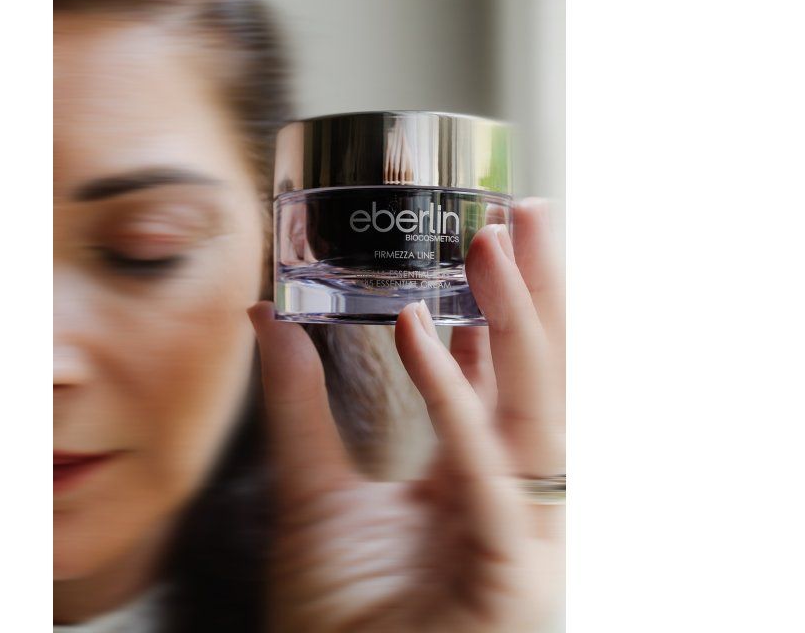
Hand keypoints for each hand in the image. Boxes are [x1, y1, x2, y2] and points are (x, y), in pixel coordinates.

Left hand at [248, 198, 563, 632]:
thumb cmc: (335, 619)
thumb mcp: (309, 490)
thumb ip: (299, 402)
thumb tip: (271, 316)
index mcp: (474, 481)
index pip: (498, 381)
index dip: (497, 310)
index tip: (484, 241)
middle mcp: (509, 501)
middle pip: (534, 381)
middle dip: (534, 294)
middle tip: (524, 212)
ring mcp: (520, 537)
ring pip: (533, 413)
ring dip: (516, 322)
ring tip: (496, 243)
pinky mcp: (512, 574)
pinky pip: (486, 477)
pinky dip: (456, 403)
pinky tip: (428, 332)